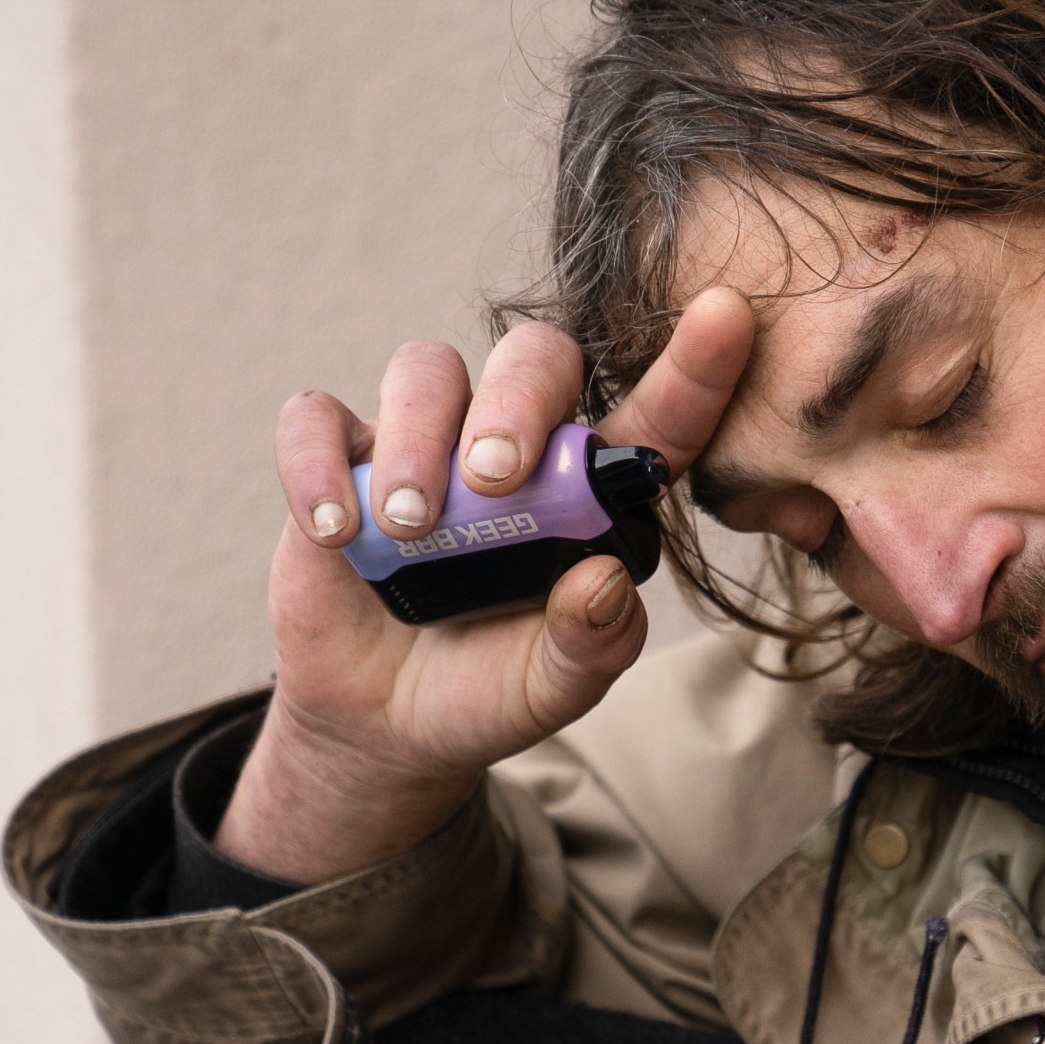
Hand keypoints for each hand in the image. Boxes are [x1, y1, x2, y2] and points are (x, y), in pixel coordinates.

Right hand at [219, 294, 757, 886]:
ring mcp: (421, 445)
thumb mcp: (553, 689)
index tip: (727, 316)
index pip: (653, 415)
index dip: (694, 367)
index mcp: (589, 490)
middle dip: (516, 402)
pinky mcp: (338, 463)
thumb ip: (591, 644)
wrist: (386, 727)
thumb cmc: (490, 689)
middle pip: (532, 356)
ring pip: (425, 368)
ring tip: (409, 528)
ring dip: (417, 437)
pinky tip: (335, 530)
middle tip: (494, 478)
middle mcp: (512, 448)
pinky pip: (317, 418)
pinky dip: (316, 462)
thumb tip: (604, 581)